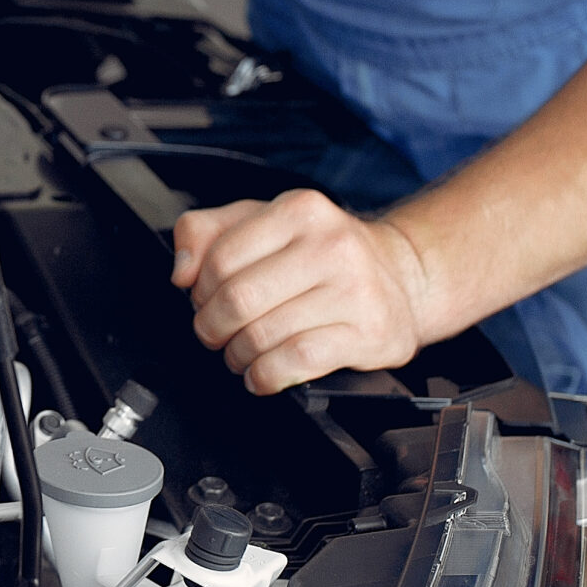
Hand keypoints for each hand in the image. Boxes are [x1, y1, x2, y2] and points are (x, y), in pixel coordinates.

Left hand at [169, 190, 435, 394]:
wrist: (405, 275)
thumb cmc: (325, 253)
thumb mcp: (266, 222)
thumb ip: (208, 232)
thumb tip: (182, 271)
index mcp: (301, 210)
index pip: (221, 258)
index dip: (200, 290)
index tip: (204, 301)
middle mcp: (332, 246)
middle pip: (238, 299)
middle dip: (212, 327)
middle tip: (216, 334)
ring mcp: (356, 290)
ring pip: (263, 335)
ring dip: (238, 356)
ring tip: (241, 353)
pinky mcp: (370, 334)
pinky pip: (296, 362)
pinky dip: (266, 376)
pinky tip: (263, 374)